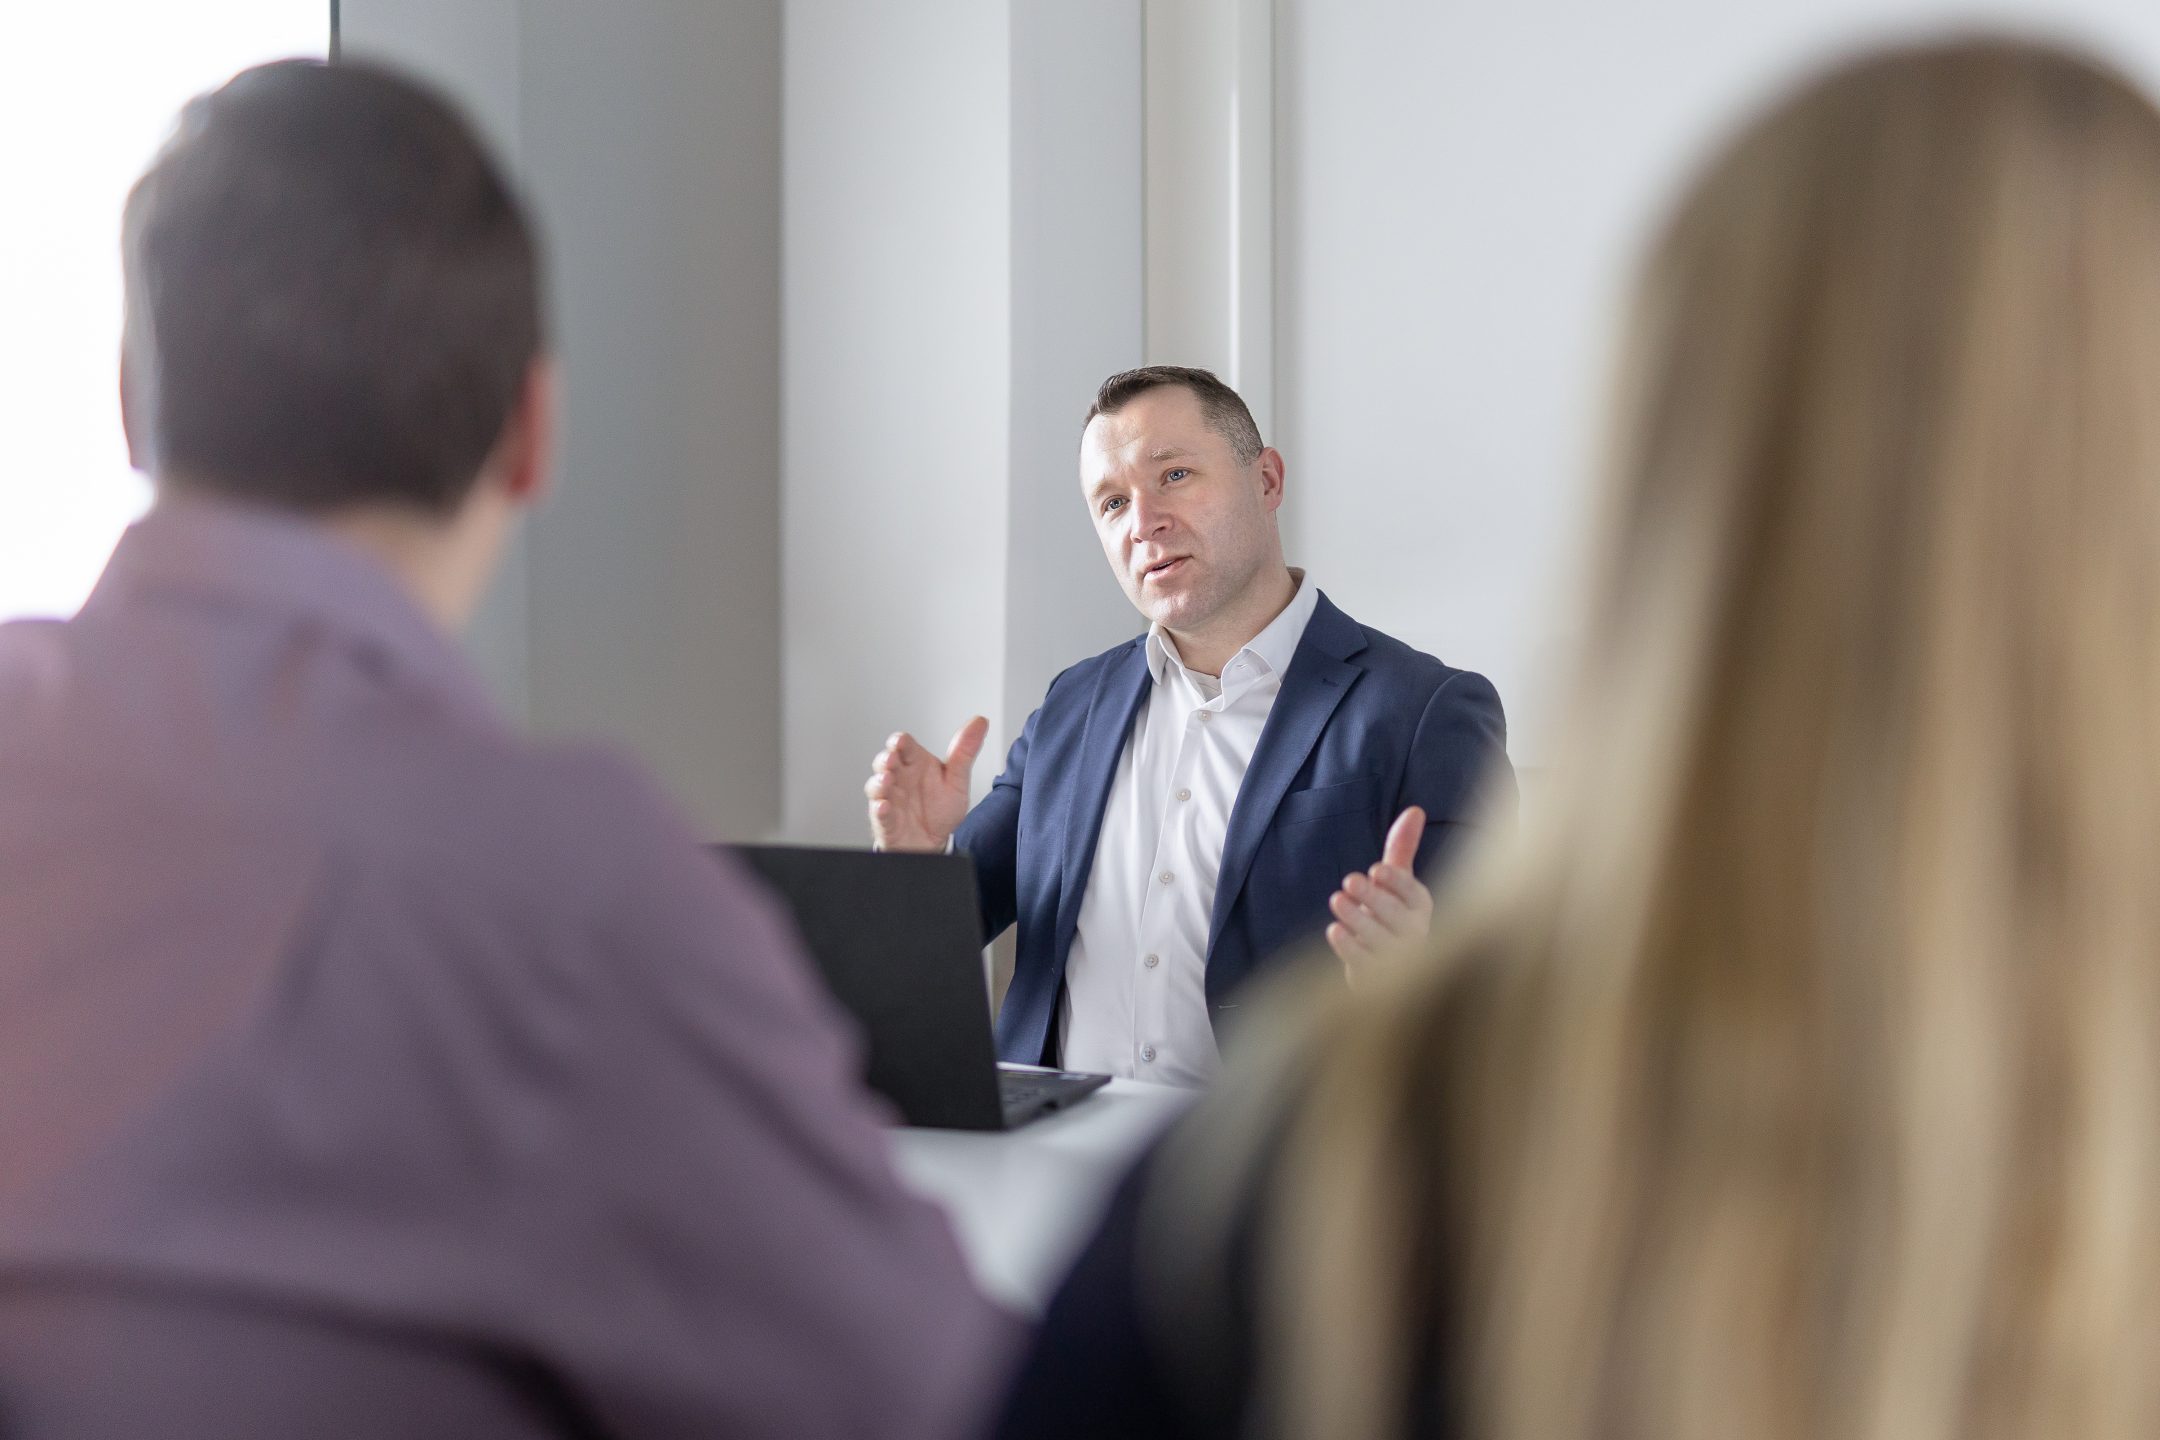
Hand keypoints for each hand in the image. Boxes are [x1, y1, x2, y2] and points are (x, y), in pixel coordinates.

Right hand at [865, 716, 988, 851]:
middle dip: (885, 759)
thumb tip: (980, 722)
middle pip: (885, 762)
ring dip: (879, 782)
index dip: (900, 742)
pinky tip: (884, 805)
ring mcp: (890, 798)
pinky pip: (879, 813)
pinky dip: (879, 809)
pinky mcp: (886, 820)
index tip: (901, 740)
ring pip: (877, 786)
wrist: (934, 841)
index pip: (905, 747)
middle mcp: (900, 778)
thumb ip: (965, 752)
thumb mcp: (957, 780)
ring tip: (886, 780)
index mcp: (916, 764)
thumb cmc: (939, 809)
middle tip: (891, 758)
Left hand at [1325, 806, 1433, 982]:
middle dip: (1373, 898)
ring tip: (1336, 900)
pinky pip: (1365, 965)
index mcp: (1422, 909)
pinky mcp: (1376, 979)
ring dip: (1358, 920)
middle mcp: (1416, 935)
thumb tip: (1415, 809)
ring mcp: (1398, 961)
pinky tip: (1334, 931)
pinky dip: (1349, 948)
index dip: (1397, 884)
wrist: (1386, 967)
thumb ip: (1402, 849)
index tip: (1376, 869)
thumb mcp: (1397, 881)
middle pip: (1397, 918)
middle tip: (1347, 880)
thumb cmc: (1390, 914)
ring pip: (1380, 941)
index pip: (1416, 896)